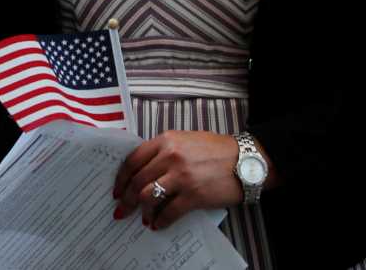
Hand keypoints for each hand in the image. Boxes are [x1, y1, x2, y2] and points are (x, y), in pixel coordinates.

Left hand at [113, 130, 253, 229]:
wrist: (248, 160)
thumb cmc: (217, 149)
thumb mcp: (186, 139)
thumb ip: (164, 150)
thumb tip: (144, 168)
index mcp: (165, 141)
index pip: (132, 160)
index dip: (121, 178)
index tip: (117, 189)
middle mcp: (170, 156)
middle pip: (137, 180)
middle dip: (126, 198)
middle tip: (122, 209)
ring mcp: (182, 176)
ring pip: (148, 196)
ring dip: (142, 211)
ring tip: (142, 218)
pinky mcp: (194, 195)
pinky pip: (170, 211)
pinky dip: (161, 220)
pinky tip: (158, 225)